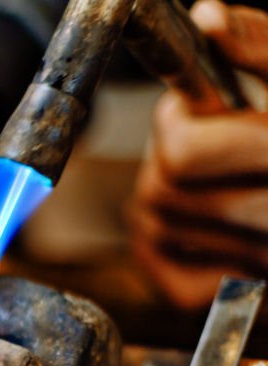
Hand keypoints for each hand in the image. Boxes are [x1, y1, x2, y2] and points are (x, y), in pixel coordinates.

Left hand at [128, 0, 267, 307]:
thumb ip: (263, 45)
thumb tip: (209, 18)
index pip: (183, 153)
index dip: (176, 120)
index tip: (193, 105)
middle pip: (163, 188)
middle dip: (172, 151)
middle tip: (206, 134)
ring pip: (158, 223)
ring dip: (168, 191)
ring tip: (213, 171)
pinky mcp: (253, 289)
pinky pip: (169, 270)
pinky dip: (172, 242)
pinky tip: (210, 215)